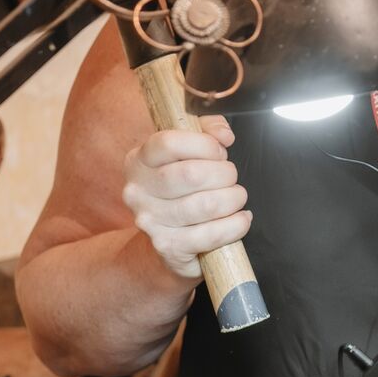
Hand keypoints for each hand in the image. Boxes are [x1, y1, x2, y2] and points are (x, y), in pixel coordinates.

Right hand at [122, 117, 249, 282]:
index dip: (204, 144)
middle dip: (225, 174)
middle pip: (192, 174)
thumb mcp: (190, 151)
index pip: (169, 143)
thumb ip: (207, 129)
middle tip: (230, 178)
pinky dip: (236, 225)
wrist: (166, 243)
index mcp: (139, 160)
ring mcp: (150, 221)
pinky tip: (240, 219)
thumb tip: (224, 135)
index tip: (219, 152)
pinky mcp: (168, 247)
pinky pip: (212, 234)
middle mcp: (138, 191)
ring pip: (206, 205)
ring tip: (236, 198)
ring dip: (233, 199)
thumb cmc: (182, 189)